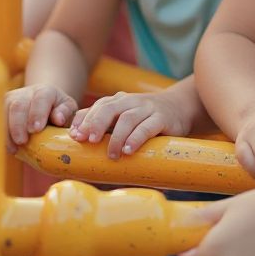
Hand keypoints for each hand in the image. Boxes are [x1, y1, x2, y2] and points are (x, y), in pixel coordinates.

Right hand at [4, 84, 78, 152]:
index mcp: (46, 91)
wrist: (43, 105)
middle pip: (18, 105)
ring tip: (13, 148)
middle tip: (22, 141)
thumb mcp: (68, 111)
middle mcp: (26, 92)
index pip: (41, 98)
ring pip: (3, 111)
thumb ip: (65, 113)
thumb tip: (58, 119)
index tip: (36, 129)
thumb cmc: (58, 111)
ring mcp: (11, 98)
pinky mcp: (0, 107)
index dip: (37, 113)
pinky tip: (6, 145)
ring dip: (7, 131)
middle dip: (18, 124)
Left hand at [69, 91, 190, 158]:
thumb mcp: (123, 116)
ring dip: (117, 137)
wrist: (180, 106)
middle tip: (88, 141)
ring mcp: (147, 108)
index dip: (85, 120)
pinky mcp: (162, 118)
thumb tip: (75, 137)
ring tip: (111, 155)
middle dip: (96, 124)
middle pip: (109, 108)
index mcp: (119, 100)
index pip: (98, 106)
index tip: (74, 136)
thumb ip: (103, 124)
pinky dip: (136, 138)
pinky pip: (147, 127)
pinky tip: (129, 151)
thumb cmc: (145, 116)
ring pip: (127, 118)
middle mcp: (131, 101)